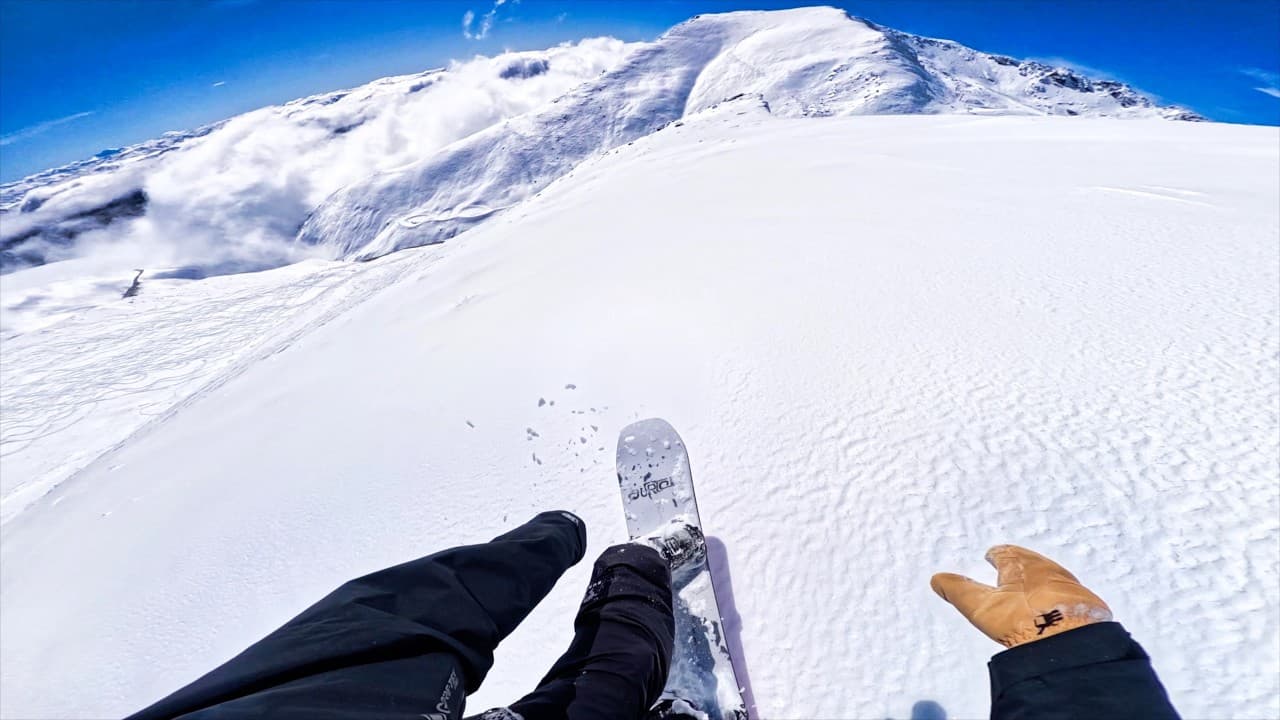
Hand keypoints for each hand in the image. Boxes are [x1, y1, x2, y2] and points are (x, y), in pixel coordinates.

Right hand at [931, 544, 1112, 647]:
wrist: (1071, 640)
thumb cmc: (1023, 618)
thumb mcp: (979, 605)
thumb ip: (958, 590)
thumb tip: (937, 579)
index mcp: (1021, 564)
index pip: (1007, 553)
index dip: (998, 554)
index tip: (993, 554)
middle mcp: (1048, 570)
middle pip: (1033, 563)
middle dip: (1022, 565)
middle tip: (1015, 567)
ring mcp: (1071, 588)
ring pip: (1055, 579)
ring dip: (1043, 582)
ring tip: (1035, 590)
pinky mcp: (1088, 607)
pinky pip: (1071, 598)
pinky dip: (1061, 600)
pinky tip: (1057, 610)